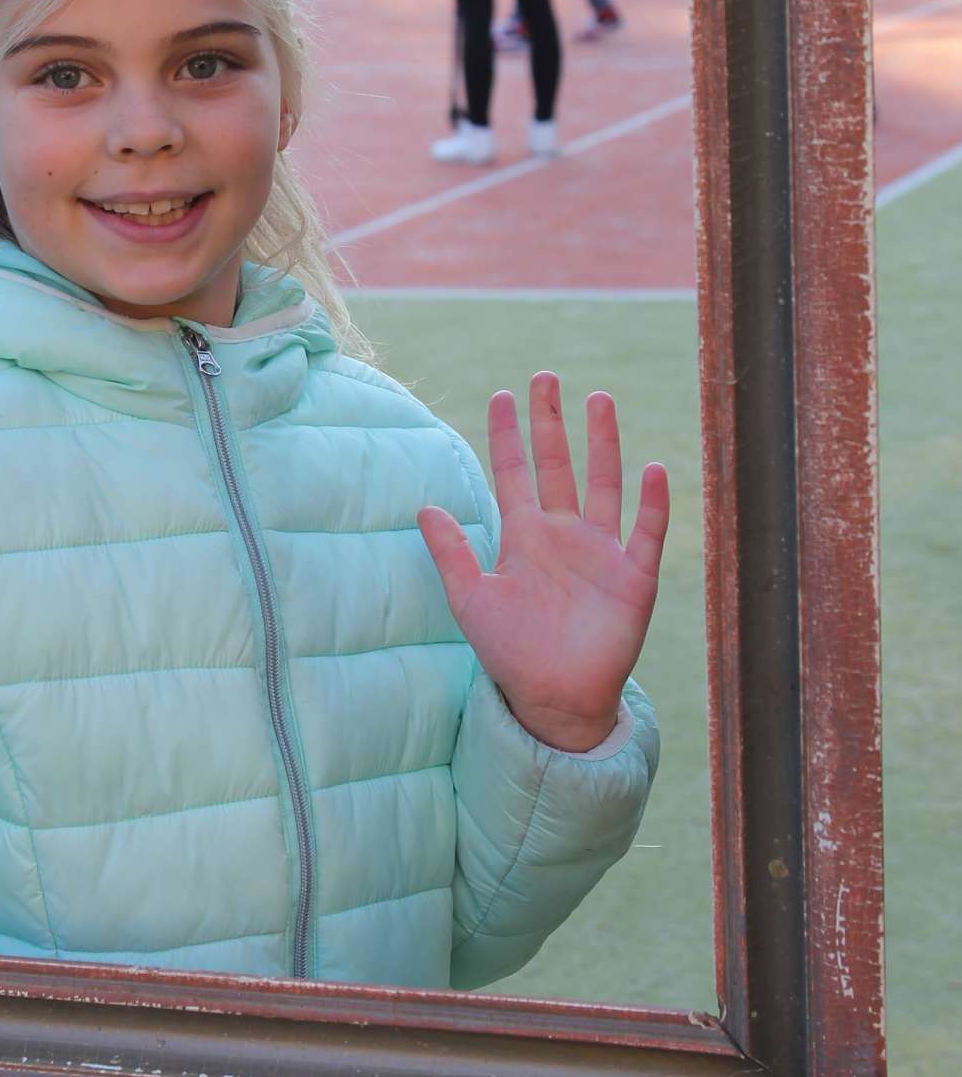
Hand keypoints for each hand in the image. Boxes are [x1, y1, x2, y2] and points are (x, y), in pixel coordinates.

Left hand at [417, 374, 669, 752]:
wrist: (552, 699)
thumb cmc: (510, 651)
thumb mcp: (471, 598)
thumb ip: (451, 552)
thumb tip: (424, 507)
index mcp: (524, 537)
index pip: (515, 473)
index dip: (509, 436)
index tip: (503, 395)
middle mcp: (563, 535)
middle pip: (558, 465)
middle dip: (552, 422)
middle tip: (545, 378)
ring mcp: (601, 553)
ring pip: (604, 485)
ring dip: (603, 444)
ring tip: (599, 399)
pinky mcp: (632, 579)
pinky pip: (644, 534)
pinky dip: (651, 503)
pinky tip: (653, 469)